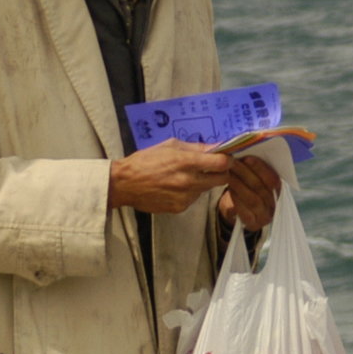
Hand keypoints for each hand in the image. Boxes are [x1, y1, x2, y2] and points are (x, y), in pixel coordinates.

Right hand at [108, 139, 233, 214]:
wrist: (124, 184)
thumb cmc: (145, 160)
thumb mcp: (170, 145)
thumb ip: (195, 147)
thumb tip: (216, 146)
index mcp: (186, 162)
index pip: (222, 163)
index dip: (228, 160)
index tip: (226, 158)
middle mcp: (189, 181)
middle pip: (222, 179)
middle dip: (221, 173)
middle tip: (213, 168)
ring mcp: (185, 197)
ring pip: (207, 189)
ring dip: (203, 182)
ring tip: (184, 177)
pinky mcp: (179, 207)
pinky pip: (194, 199)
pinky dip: (190, 192)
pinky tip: (175, 187)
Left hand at [216, 153, 279, 230]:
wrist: (237, 211)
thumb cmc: (246, 189)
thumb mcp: (252, 177)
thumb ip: (254, 167)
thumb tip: (247, 147)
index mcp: (279, 191)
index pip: (273, 179)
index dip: (260, 168)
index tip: (246, 157)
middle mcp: (275, 205)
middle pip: (261, 188)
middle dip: (245, 173)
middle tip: (231, 163)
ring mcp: (265, 217)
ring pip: (253, 199)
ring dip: (239, 185)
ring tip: (228, 174)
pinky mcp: (254, 224)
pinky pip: (245, 212)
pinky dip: (237, 200)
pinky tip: (229, 190)